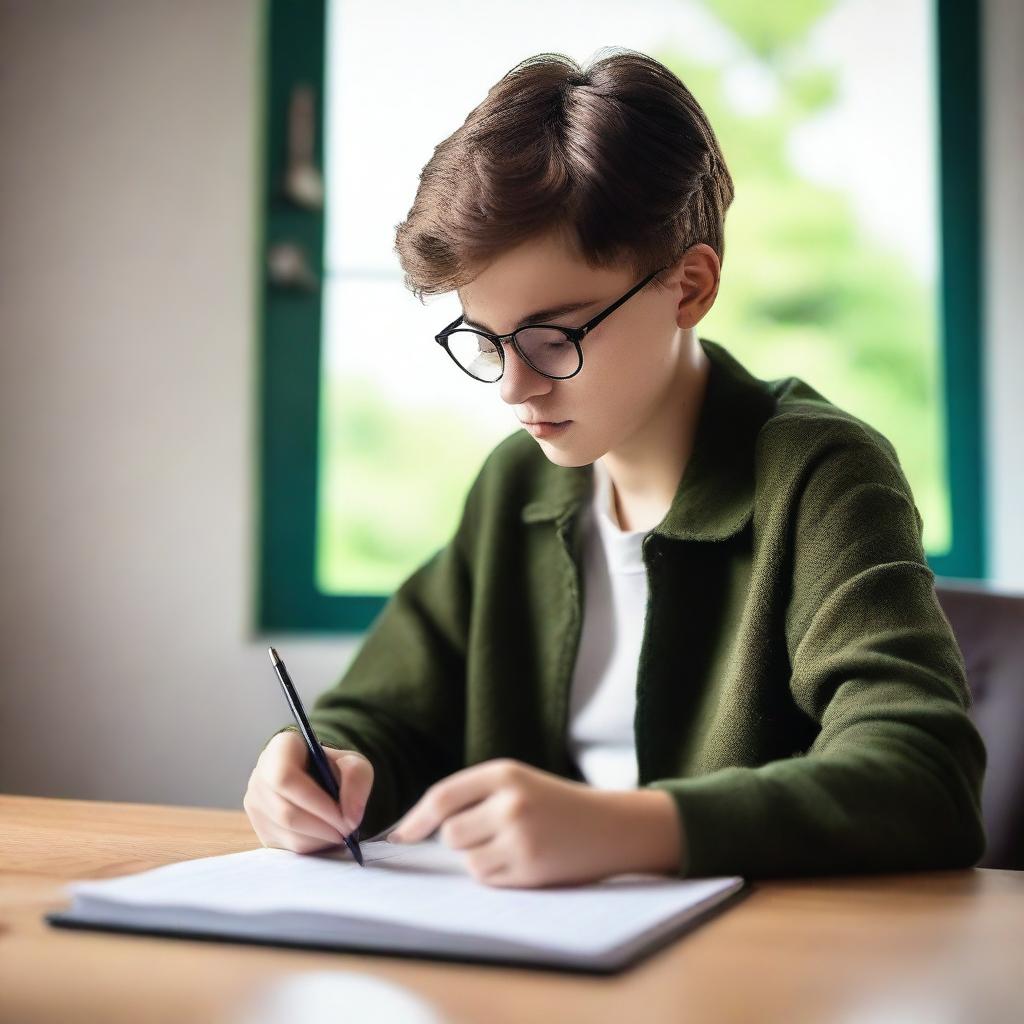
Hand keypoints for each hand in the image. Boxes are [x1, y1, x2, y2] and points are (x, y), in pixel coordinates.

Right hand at [243, 730, 373, 853]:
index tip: (344, 815)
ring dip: (320, 837)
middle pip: (286, 812)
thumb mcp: (354, 763)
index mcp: (280, 749)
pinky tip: (325, 833)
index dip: (315, 802)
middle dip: (323, 825)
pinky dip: (313, 845)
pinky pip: (287, 846)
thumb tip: (349, 817)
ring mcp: (256, 805)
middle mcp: (260, 775)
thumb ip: (357, 779)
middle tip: (348, 829)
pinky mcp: (262, 829)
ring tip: (340, 830)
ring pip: (287, 832)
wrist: (321, 781)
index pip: (285, 778)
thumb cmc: (334, 769)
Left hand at [386, 758, 668, 887]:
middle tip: (489, 832)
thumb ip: (471, 796)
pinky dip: (495, 873)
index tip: (399, 835)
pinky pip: (486, 878)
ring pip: (466, 859)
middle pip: (450, 833)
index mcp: (505, 773)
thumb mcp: (515, 782)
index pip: (443, 797)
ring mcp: (520, 837)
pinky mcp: (529, 869)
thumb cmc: (553, 802)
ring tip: (512, 844)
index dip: (415, 819)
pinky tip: (522, 860)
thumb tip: (416, 829)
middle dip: (460, 838)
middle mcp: (511, 802)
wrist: (609, 826)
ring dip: (478, 857)